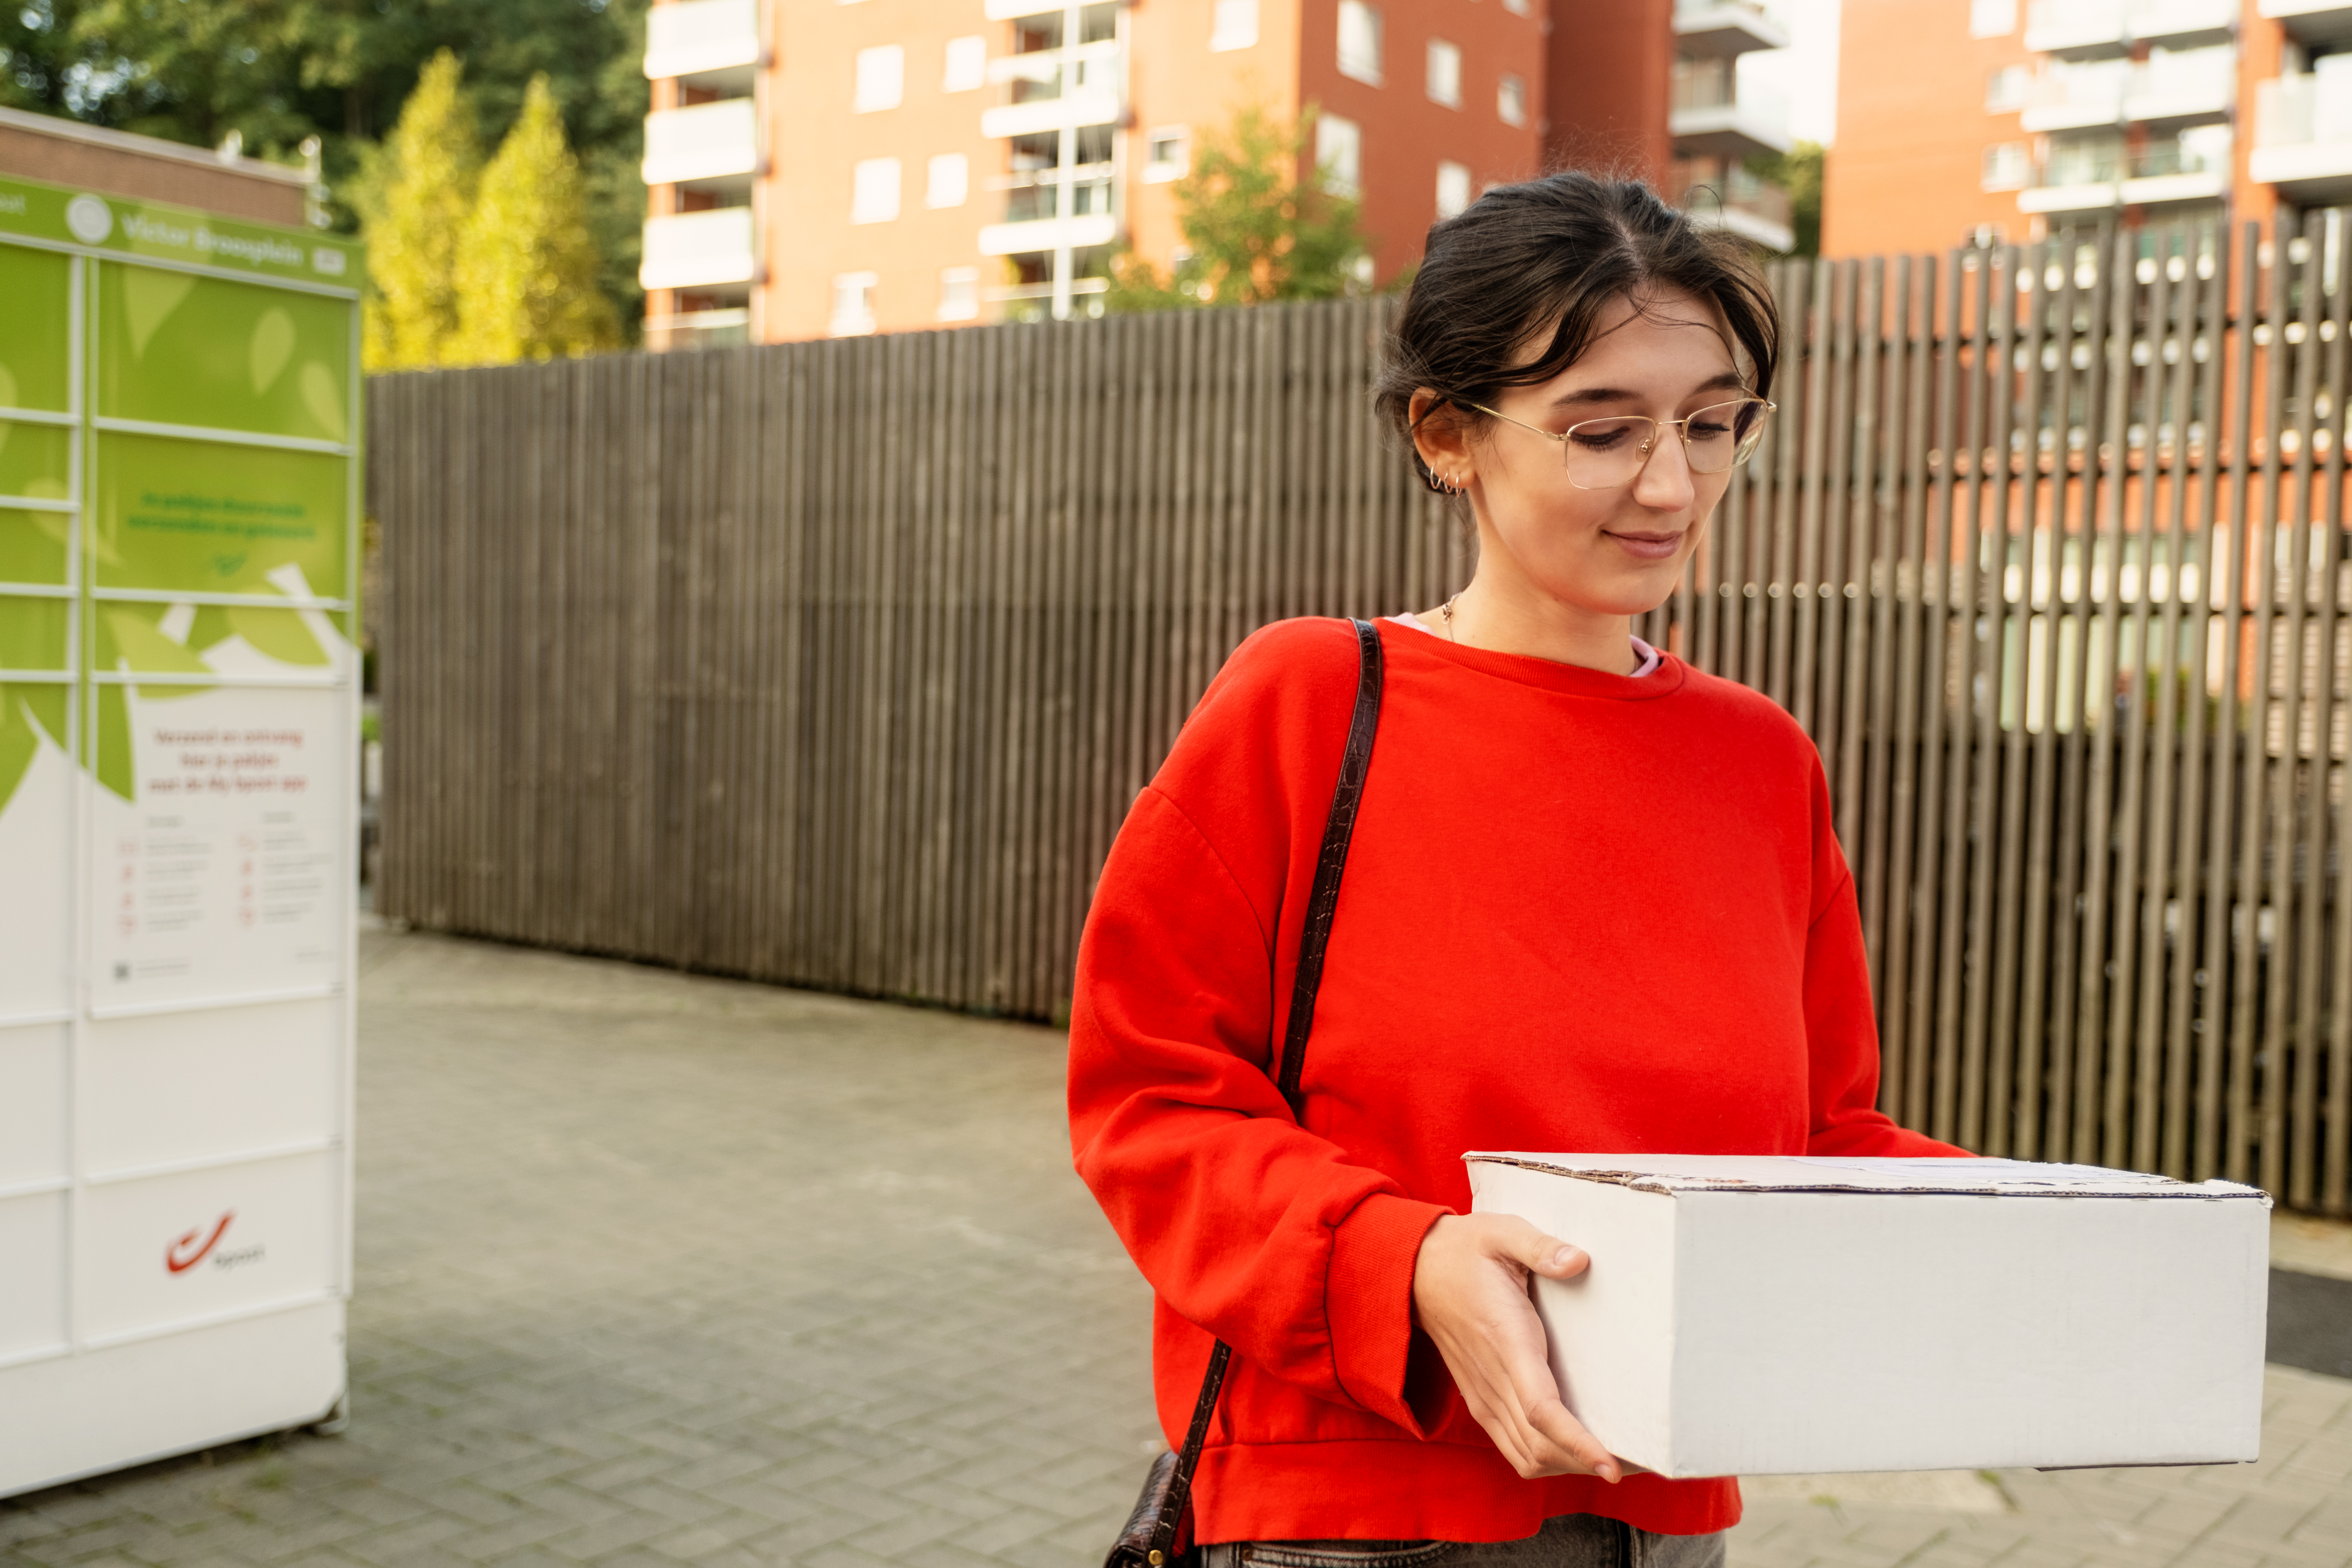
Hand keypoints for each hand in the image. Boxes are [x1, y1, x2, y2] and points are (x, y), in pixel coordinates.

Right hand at [1409, 1212, 1623, 1481]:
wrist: (1414, 1270)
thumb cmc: (1466, 1250)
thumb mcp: (1502, 1232)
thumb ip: (1539, 1247)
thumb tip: (1579, 1261)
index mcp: (1505, 1338)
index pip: (1542, 1409)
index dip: (1577, 1443)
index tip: (1612, 1466)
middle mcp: (1492, 1378)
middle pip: (1541, 1446)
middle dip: (1588, 1463)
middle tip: (1641, 1462)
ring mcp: (1483, 1395)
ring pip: (1527, 1455)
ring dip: (1570, 1466)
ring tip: (1617, 1461)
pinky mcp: (1480, 1400)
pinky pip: (1514, 1448)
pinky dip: (1548, 1460)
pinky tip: (1577, 1452)